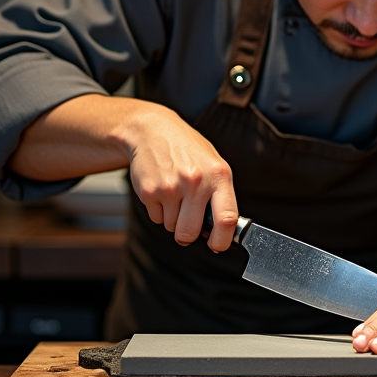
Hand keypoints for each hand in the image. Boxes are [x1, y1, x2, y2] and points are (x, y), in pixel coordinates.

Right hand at [122, 103, 239, 250]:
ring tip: (175, 193)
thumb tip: (220, 232)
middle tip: (190, 222)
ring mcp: (170, 187)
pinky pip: (157, 219)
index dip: (223, 240)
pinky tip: (162, 190)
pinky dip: (159, 212)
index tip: (218, 245)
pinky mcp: (150, 192)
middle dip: (189, 235)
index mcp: (218, 176)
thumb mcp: (214, 166)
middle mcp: (195, 182)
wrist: (152, 131)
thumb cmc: (188, 150)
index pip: (227, 219)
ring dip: (174, 219)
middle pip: (191, 233)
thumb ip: (221, 197)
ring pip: (172, 228)